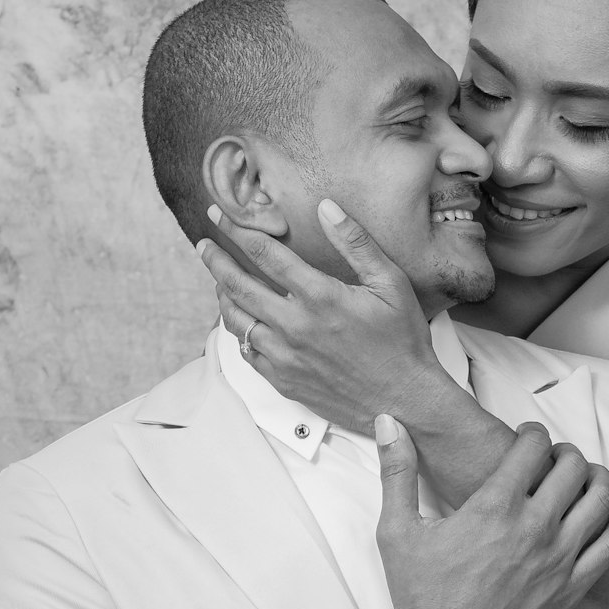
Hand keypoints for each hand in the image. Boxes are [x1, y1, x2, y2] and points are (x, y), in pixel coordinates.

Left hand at [197, 200, 439, 434]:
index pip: (264, 253)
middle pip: (238, 285)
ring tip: (219, 281)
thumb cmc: (402, 343)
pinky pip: (246, 353)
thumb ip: (356, 243)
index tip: (221, 216)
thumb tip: (327, 207)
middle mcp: (295, 326)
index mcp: (320, 297)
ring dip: (222, 295)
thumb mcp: (391, 284)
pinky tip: (241, 322)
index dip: (238, 230)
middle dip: (216, 259)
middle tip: (204, 244)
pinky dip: (238, 332)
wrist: (404, 401)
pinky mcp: (284, 381)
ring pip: (236, 320)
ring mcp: (286, 357)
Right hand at [375, 416, 608, 608]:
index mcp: (494, 507)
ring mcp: (559, 559)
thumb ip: (396, 470)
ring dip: (596, 477)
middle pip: (573, 466)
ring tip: (583, 477)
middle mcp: (533, 528)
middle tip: (552, 459)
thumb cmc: (420, 595)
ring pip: (600, 498)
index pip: (533, 446)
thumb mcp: (397, 530)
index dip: (532, 432)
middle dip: (564, 453)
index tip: (526, 437)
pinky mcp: (572, 588)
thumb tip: (388, 421)